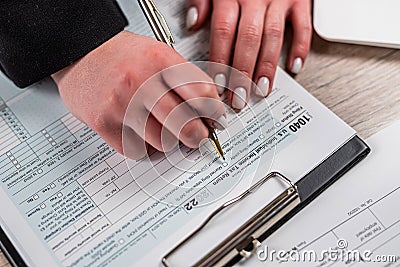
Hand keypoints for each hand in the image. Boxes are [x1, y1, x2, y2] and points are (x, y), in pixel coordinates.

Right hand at [52, 30, 225, 159]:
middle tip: (198, 136)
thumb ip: (185, 81)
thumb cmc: (122, 56)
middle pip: (186, 125)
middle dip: (198, 136)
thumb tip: (208, 112)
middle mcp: (141, 82)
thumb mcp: (159, 54)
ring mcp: (121, 105)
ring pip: (164, 142)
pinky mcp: (104, 124)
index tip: (215, 119)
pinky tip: (139, 130)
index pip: (202, 94)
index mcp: (159, 60)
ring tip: (161, 126)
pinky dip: (144, 146)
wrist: (80, 53)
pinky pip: (138, 151)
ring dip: (168, 140)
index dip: (214, 111)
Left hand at [186, 0, 311, 108]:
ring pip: (273, 38)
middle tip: (238, 97)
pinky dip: (301, 47)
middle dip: (242, 73)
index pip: (223, 33)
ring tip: (261, 90)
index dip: (220, 60)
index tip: (217, 84)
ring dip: (267, 67)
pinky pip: (303, 26)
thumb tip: (193, 23)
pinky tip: (295, 67)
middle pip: (247, 40)